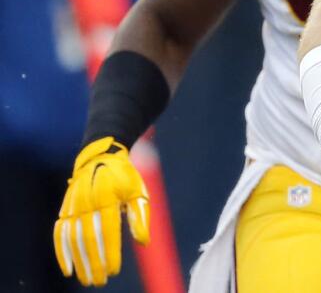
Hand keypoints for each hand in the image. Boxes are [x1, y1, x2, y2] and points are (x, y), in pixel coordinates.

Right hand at [54, 137, 149, 286]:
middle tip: (100, 281)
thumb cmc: (124, 177)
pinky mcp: (65, 210)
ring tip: (86, 279)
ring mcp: (73, 206)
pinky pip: (59, 233)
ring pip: (72, 239)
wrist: (100, 157)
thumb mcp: (138, 191)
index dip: (110, 252)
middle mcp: (87, 203)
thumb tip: (143, 242)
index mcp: (108, 198)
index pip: (108, 231)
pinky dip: (61, 252)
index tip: (114, 270)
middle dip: (93, 262)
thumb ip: (140, 216)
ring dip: (79, 262)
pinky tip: (67, 269)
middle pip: (88, 239)